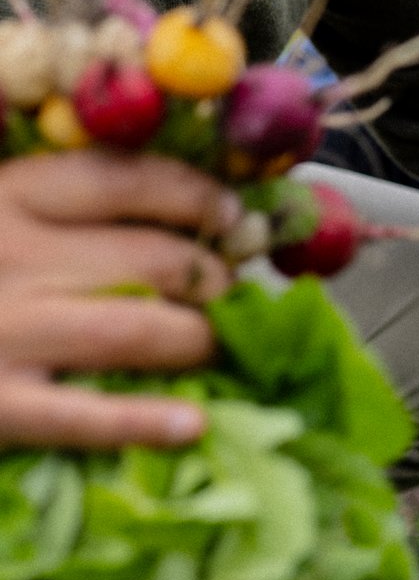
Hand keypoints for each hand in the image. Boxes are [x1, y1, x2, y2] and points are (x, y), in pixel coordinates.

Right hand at [0, 152, 238, 449]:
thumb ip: (49, 189)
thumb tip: (117, 155)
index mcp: (9, 195)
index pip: (132, 181)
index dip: (200, 199)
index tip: (235, 218)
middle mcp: (15, 256)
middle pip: (155, 257)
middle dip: (211, 277)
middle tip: (228, 291)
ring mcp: (5, 334)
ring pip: (140, 330)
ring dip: (197, 339)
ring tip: (212, 343)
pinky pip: (83, 416)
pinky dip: (145, 421)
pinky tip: (193, 424)